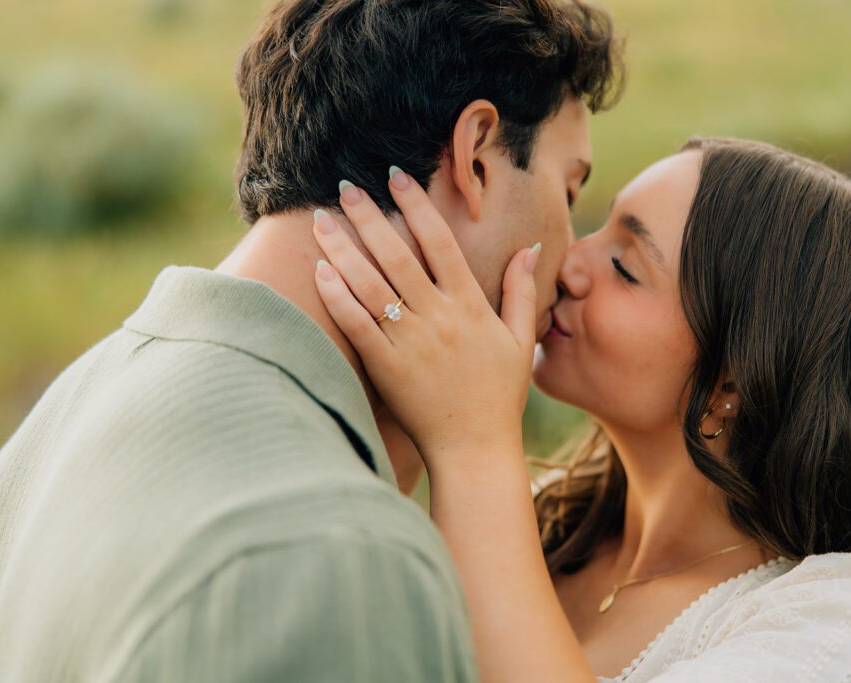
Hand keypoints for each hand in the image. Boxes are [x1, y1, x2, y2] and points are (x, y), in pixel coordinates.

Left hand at [311, 170, 540, 467]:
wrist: (475, 450)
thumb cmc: (498, 396)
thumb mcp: (520, 340)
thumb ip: (521, 292)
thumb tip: (530, 248)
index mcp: (470, 306)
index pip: (440, 242)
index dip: (416, 205)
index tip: (396, 176)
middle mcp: (439, 318)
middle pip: (398, 255)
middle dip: (369, 216)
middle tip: (345, 185)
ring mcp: (411, 343)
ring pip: (371, 285)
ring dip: (343, 248)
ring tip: (321, 220)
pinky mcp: (387, 368)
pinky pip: (358, 325)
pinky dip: (338, 297)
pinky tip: (320, 271)